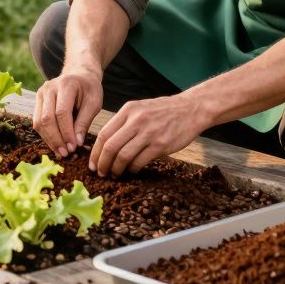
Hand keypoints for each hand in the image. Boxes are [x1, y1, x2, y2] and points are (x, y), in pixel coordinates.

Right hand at [33, 67, 102, 157]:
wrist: (79, 74)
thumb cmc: (89, 89)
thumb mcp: (94, 102)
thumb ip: (84, 121)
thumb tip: (77, 143)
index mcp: (66, 84)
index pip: (62, 113)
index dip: (67, 132)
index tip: (74, 147)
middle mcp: (49, 87)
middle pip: (47, 119)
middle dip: (56, 139)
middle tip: (66, 153)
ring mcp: (40, 93)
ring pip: (39, 122)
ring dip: (49, 140)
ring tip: (61, 152)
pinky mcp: (37, 101)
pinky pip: (37, 122)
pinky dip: (46, 135)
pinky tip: (56, 144)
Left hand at [89, 95, 208, 176]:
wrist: (191, 109)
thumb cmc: (164, 111)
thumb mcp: (140, 109)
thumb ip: (124, 122)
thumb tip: (106, 144)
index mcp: (128, 110)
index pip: (104, 134)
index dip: (96, 152)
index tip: (93, 164)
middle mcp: (136, 120)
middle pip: (110, 147)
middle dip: (103, 163)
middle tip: (101, 173)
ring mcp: (149, 133)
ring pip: (123, 156)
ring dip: (116, 169)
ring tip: (116, 174)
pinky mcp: (161, 144)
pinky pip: (140, 161)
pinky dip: (133, 169)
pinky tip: (133, 170)